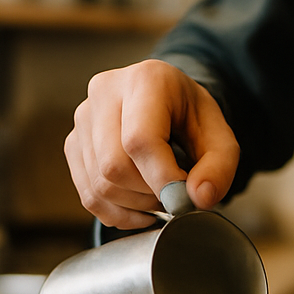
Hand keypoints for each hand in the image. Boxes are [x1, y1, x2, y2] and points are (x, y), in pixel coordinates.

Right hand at [64, 60, 239, 228]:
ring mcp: (83, 118)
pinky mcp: (73, 143)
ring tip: (159, 196)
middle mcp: (104, 92)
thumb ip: (219, 167)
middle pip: (114, 166)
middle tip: (173, 194)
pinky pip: (89, 195)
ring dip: (135, 205)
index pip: (140, 139)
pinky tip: (139, 208)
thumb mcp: (220, 136)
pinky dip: (117, 213)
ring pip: (100, 185)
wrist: (166, 103)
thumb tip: (199, 198)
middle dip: (148, 194)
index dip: (161, 179)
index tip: (182, 199)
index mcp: (145, 79)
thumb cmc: (191, 118)